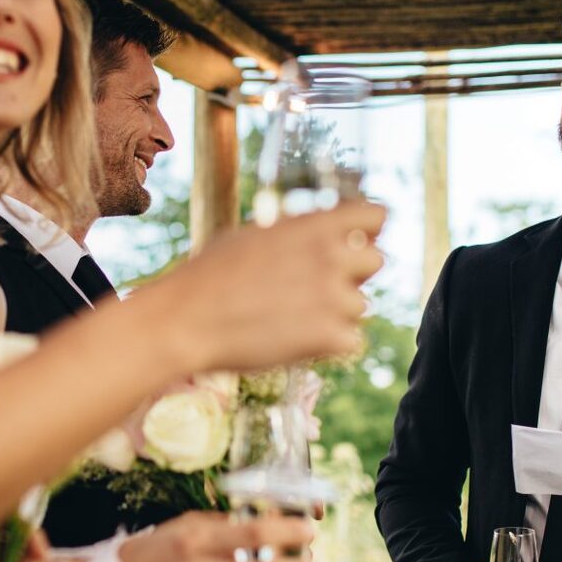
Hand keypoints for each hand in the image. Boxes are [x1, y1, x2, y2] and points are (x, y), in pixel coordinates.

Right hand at [137, 202, 385, 373]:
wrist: (185, 321)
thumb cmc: (207, 276)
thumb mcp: (251, 235)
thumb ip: (294, 232)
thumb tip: (315, 231)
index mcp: (314, 225)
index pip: (377, 215)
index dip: (366, 231)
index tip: (351, 243)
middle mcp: (331, 257)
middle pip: (376, 262)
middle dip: (352, 275)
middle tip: (316, 288)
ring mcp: (333, 298)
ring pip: (360, 306)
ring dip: (336, 314)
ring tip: (293, 318)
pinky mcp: (329, 337)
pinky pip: (350, 341)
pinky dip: (328, 346)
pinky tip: (294, 340)